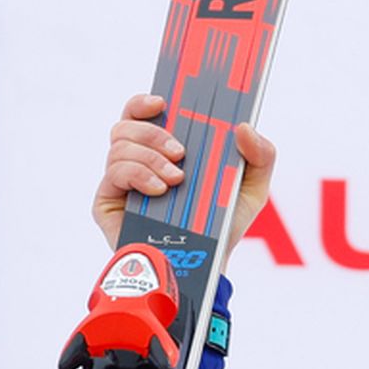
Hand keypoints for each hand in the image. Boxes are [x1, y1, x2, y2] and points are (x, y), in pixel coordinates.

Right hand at [93, 93, 278, 248]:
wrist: (205, 268)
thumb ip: (261, 155)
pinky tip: (160, 190)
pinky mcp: (107, 202)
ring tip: (177, 180)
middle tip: (182, 153)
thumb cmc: (222, 226)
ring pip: (119, 144)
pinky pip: (114, 171)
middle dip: (154, 133)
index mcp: (163, 148)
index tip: (162, 101)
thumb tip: (243, 126)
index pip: (142, 112)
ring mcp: (120, 181)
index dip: (145, 100)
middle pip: (127, 124)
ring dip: (150, 156)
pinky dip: (138, 174)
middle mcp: (137, 160)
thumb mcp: (252, 190)